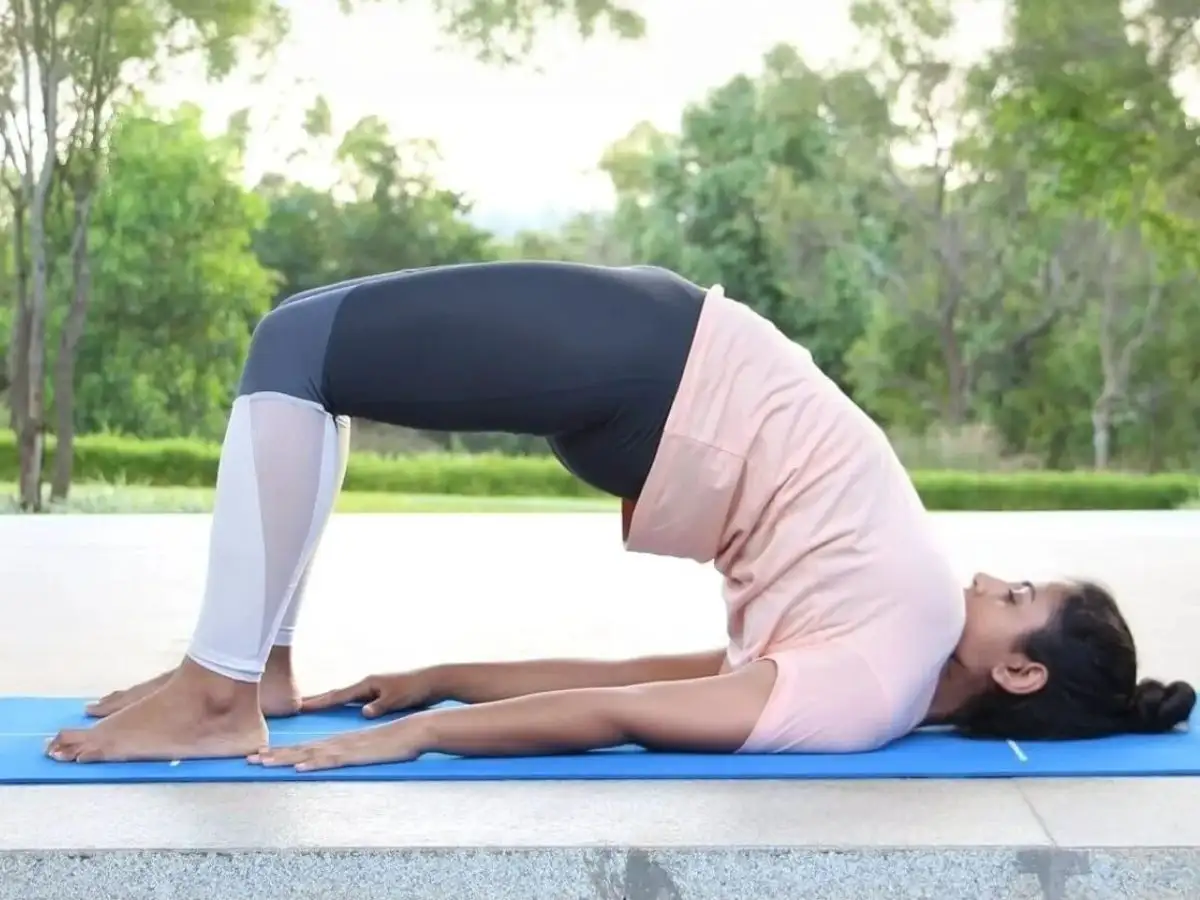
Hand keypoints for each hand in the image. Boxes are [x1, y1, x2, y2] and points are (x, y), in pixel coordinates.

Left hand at [248, 718, 423, 771]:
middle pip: (300, 749)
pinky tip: (300, 767)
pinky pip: (331, 760)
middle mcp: (337, 743)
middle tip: (248, 758)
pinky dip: (314, 763)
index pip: (304, 746)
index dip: (281, 751)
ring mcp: (346, 748)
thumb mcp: (368, 748)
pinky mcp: (356, 755)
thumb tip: (338, 759)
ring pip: (309, 754)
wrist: (414, 730)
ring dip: (285, 758)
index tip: (261, 753)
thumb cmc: (394, 741)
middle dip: (273, 754)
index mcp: (338, 742)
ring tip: (263, 762)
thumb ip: (353, 753)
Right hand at [299, 669, 435, 718]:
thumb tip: (363, 713)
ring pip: (344, 696)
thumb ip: (379, 706)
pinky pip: (354, 700)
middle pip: (336, 694)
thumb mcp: (396, 699)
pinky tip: (340, 707)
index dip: (319, 702)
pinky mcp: (379, 694)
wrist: (432, 681)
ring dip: (328, 700)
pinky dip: (342, 703)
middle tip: (296, 704)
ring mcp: (372, 689)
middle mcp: (367, 685)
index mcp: (368, 685)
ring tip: (311, 704)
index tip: (300, 706)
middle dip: (317, 699)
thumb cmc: (415, 689)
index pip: (338, 696)